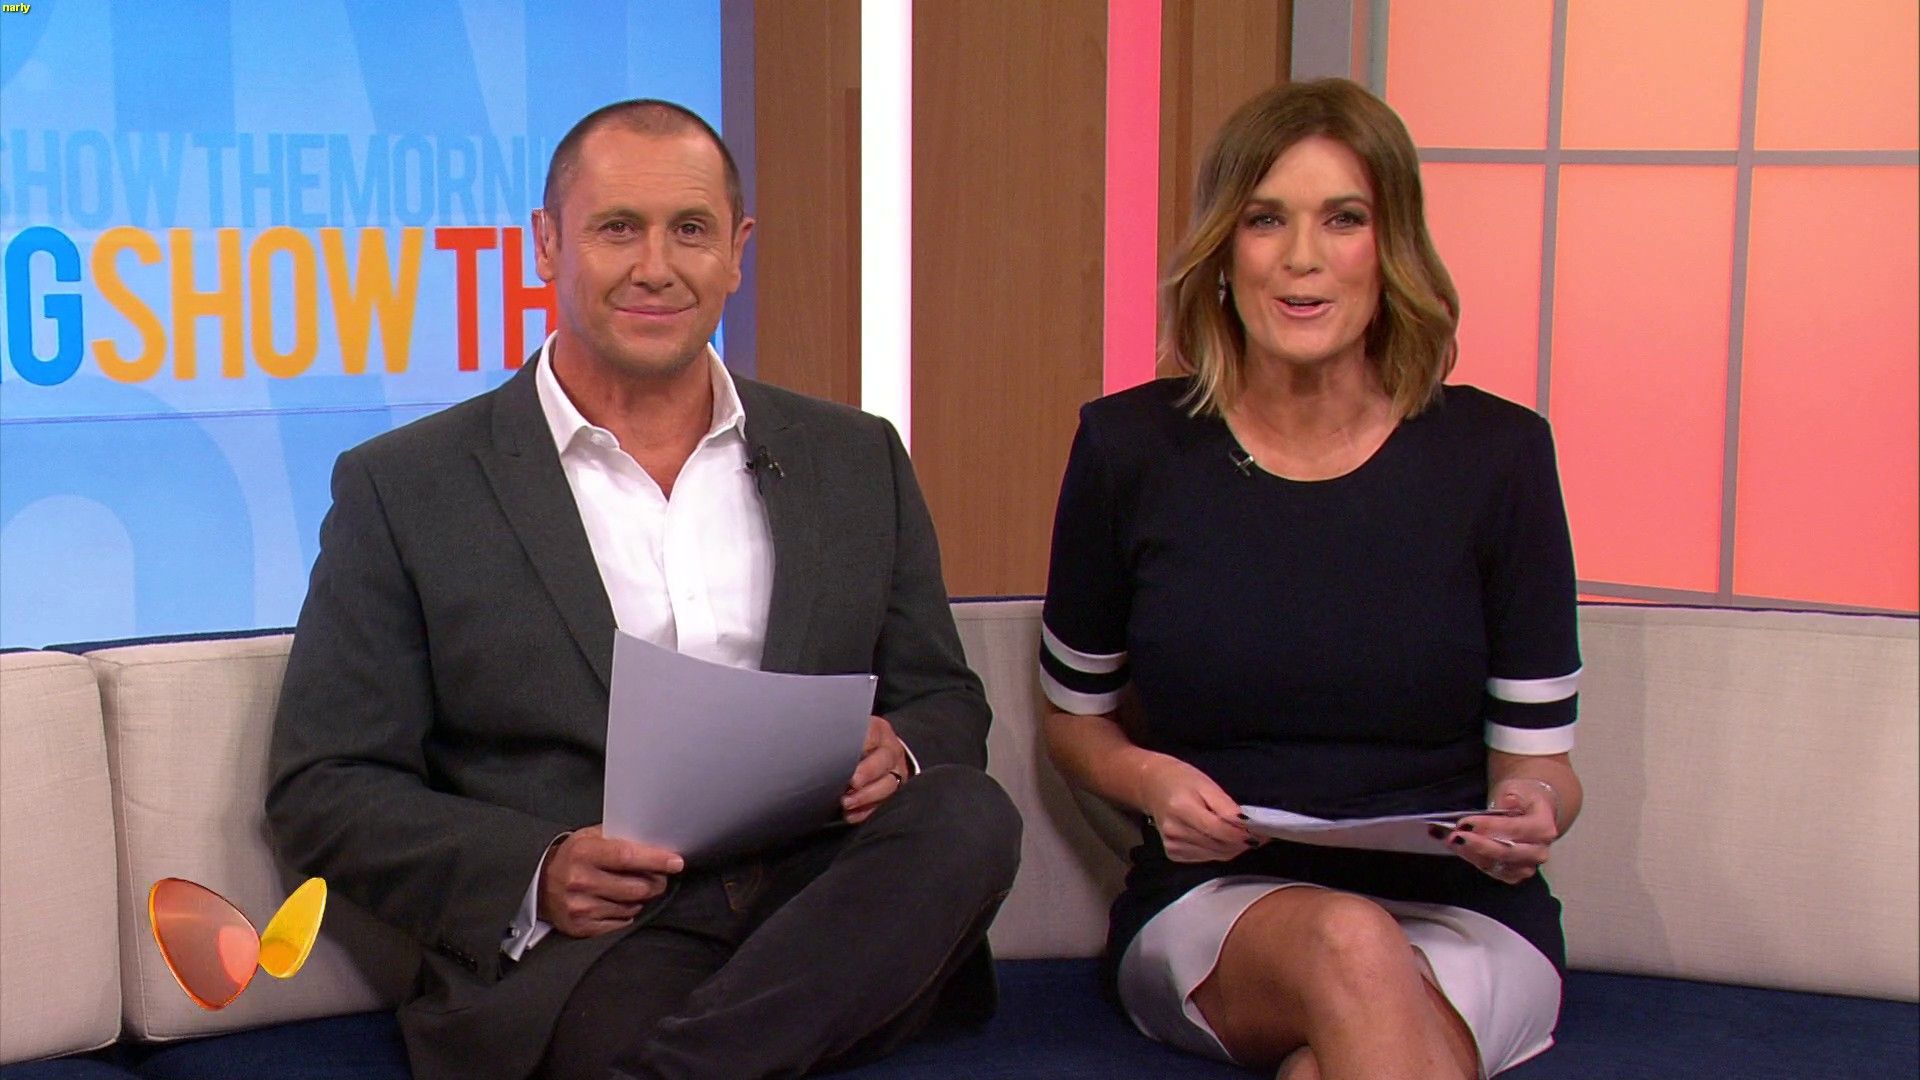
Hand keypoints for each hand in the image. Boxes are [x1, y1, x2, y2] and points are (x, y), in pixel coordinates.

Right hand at [537, 825, 683, 936]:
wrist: (539, 885)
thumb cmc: (573, 857)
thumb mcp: (590, 837)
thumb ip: (619, 837)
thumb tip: (655, 840)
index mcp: (583, 853)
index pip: (627, 856)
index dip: (655, 860)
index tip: (676, 862)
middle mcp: (580, 880)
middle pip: (636, 887)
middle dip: (656, 882)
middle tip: (658, 876)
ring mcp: (581, 907)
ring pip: (632, 906)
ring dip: (640, 898)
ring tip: (630, 887)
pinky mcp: (582, 927)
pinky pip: (622, 922)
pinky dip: (626, 912)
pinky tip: (616, 902)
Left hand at [842, 716, 909, 824]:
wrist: (871, 753)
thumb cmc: (851, 742)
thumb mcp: (846, 733)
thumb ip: (838, 738)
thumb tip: (816, 748)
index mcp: (878, 730)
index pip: (871, 735)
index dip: (859, 745)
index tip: (843, 754)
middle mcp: (891, 750)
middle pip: (884, 761)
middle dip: (867, 773)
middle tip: (851, 782)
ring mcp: (896, 772)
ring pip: (889, 784)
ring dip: (866, 796)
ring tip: (846, 803)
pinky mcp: (894, 792)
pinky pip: (883, 804)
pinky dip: (866, 811)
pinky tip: (850, 815)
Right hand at [1137, 754, 1256, 862]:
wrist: (1151, 786)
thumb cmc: (1182, 780)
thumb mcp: (1206, 784)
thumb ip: (1227, 807)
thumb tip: (1249, 825)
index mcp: (1182, 809)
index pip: (1220, 830)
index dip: (1244, 834)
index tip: (1264, 831)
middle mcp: (1175, 832)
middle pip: (1220, 846)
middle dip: (1244, 842)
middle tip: (1260, 834)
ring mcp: (1172, 846)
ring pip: (1217, 855)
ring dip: (1234, 848)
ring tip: (1245, 836)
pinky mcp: (1173, 855)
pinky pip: (1207, 858)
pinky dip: (1220, 851)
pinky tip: (1222, 839)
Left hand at [1434, 781, 1560, 884]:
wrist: (1529, 812)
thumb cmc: (1521, 799)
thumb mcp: (1517, 789)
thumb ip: (1512, 796)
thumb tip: (1508, 801)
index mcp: (1543, 827)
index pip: (1515, 828)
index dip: (1489, 826)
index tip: (1465, 822)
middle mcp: (1539, 851)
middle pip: (1506, 852)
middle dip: (1478, 844)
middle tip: (1454, 836)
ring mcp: (1526, 866)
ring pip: (1496, 864)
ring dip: (1469, 853)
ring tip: (1448, 840)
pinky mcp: (1513, 874)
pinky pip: (1490, 870)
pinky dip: (1470, 858)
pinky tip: (1454, 846)